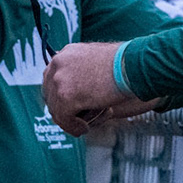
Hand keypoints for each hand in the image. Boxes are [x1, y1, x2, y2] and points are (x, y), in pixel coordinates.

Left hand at [42, 42, 156, 134]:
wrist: (132, 65)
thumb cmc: (123, 62)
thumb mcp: (96, 59)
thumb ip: (82, 69)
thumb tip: (76, 85)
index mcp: (64, 54)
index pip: (52, 79)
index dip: (60, 96)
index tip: (69, 106)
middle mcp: (58, 64)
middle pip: (50, 94)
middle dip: (61, 109)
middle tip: (74, 119)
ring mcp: (60, 80)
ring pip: (56, 109)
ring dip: (68, 120)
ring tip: (82, 126)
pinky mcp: (66, 97)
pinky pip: (64, 119)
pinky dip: (73, 127)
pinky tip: (84, 128)